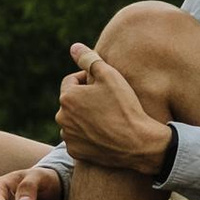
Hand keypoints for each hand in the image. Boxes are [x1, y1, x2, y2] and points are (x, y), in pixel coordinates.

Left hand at [55, 41, 177, 177]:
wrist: (137, 143)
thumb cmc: (124, 106)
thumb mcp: (109, 76)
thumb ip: (89, 59)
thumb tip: (74, 47)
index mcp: (67, 97)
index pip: (71, 81)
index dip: (88, 79)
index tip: (104, 85)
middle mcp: (62, 118)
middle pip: (72, 101)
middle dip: (85, 98)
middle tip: (107, 101)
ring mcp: (68, 137)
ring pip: (74, 120)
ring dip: (85, 116)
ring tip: (106, 117)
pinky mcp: (75, 152)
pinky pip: (78, 138)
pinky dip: (87, 134)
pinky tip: (104, 132)